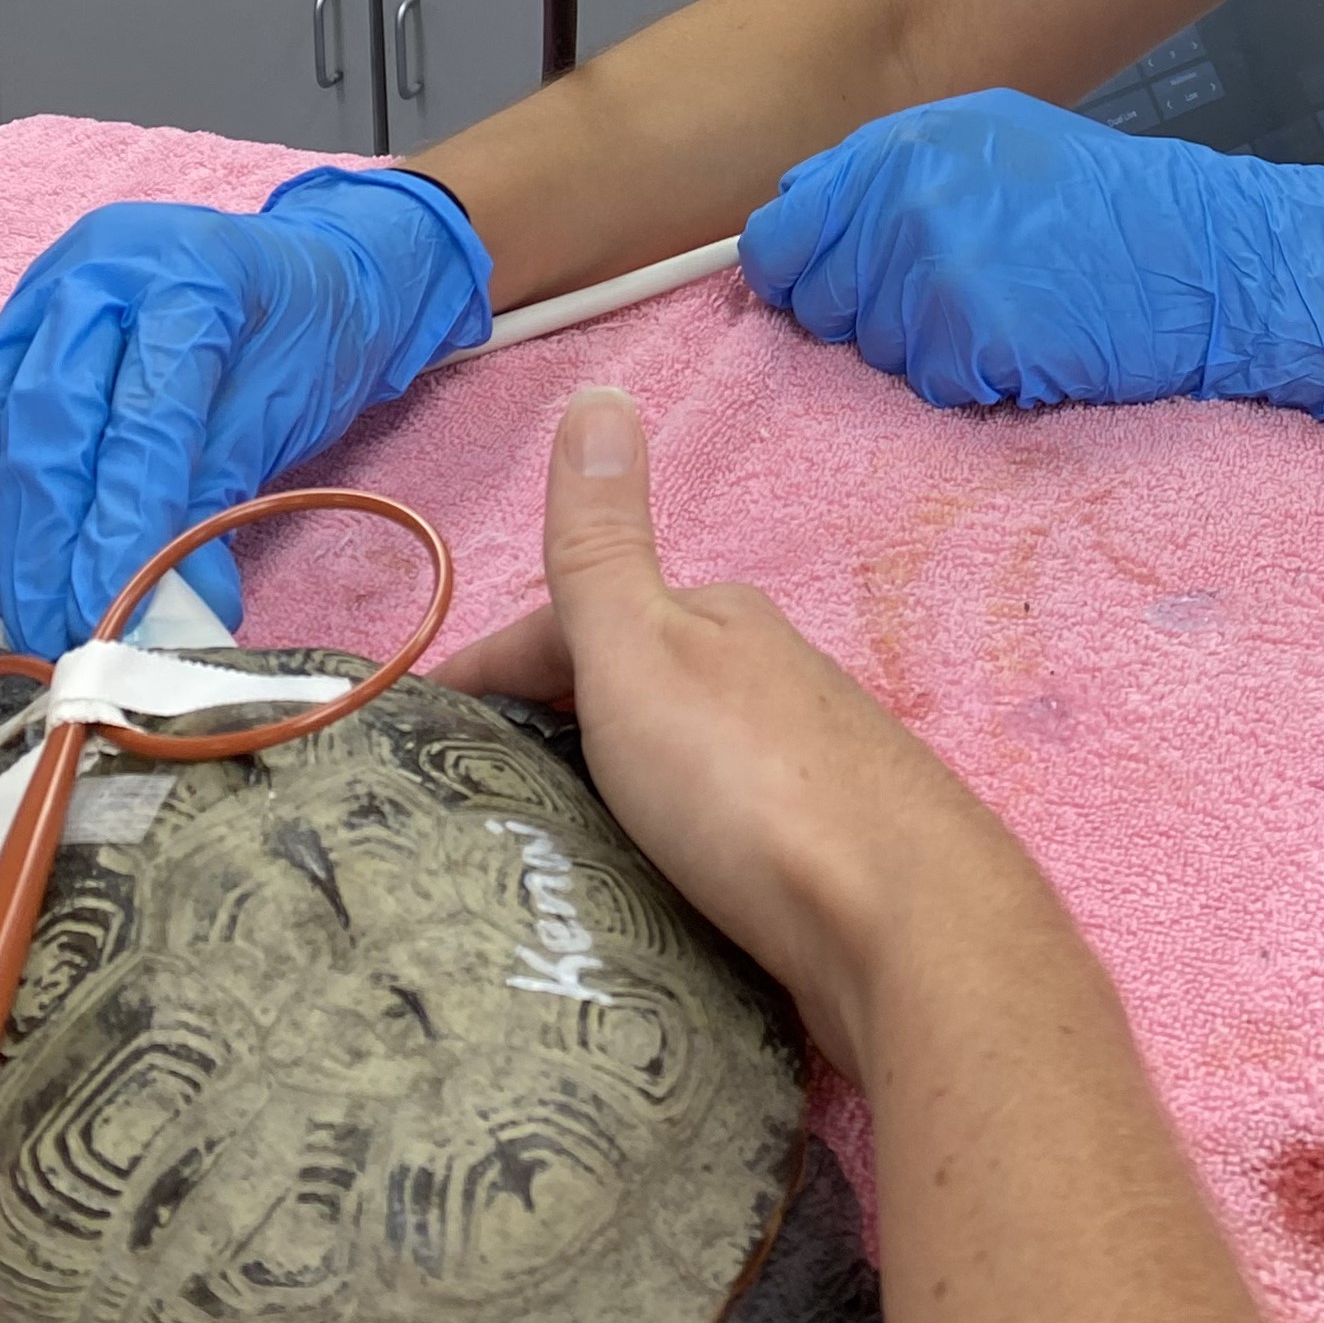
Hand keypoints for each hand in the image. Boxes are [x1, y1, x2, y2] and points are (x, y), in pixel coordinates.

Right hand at [0, 167, 491, 656]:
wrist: (307, 270)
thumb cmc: (305, 338)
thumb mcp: (283, 416)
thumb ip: (212, 506)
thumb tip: (163, 616)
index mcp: (190, 272)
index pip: (141, 414)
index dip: (120, 524)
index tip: (110, 615)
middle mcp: (99, 265)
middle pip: (45, 413)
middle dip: (45, 541)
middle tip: (61, 633)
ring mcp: (41, 290)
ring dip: (0, 532)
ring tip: (29, 617)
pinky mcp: (5, 329)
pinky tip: (9, 572)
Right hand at [438, 388, 1035, 1080]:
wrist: (904, 930)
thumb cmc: (749, 785)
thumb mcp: (644, 650)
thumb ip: (602, 543)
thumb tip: (598, 391)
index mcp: (718, 622)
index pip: (574, 627)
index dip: (492, 674)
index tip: (419, 740)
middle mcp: (766, 678)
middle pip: (628, 692)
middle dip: (550, 730)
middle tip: (465, 808)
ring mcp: (803, 768)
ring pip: (674, 764)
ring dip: (609, 795)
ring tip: (537, 868)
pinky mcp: (823, 859)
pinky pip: (713, 837)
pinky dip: (661, 853)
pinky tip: (643, 905)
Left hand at [738, 89, 1323, 416]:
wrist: (1207, 260)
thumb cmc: (1105, 208)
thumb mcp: (992, 145)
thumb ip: (892, 175)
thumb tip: (801, 218)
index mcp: (902, 146)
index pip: (783, 228)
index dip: (801, 269)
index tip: (825, 288)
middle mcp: (907, 199)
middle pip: (821, 299)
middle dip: (869, 314)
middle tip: (951, 302)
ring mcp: (938, 269)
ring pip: (876, 349)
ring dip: (928, 349)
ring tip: (1004, 311)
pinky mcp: (976, 338)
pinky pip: (936, 384)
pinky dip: (977, 380)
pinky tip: (1028, 343)